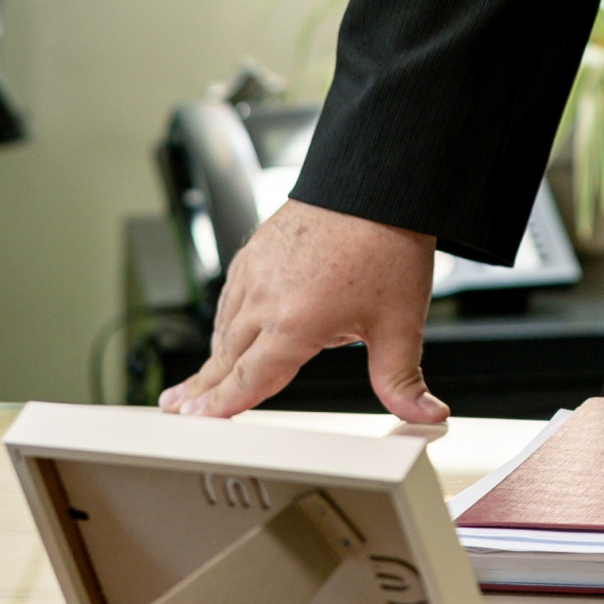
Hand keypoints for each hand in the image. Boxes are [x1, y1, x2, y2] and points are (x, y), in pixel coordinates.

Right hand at [159, 199, 446, 422]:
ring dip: (213, 355)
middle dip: (202, 387)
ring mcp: (256, 269)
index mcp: (294, 323)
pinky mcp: (256, 248)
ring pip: (225, 325)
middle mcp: (265, 297)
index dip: (218, 406)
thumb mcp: (401, 321)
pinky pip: (230, 294)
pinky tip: (227, 329)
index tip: (193, 420)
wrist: (378, 182)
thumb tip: (427, 414)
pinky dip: (226, 318)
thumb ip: (402, 377)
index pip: (247, 380)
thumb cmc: (388, 244)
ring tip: (197, 380)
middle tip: (176, 409)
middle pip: (226, 357)